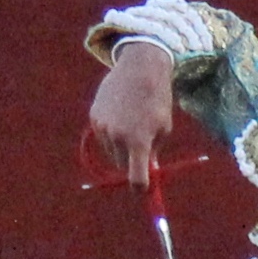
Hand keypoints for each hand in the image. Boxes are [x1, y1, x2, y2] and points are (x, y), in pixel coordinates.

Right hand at [87, 41, 173, 187]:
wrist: (140, 69)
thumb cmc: (157, 100)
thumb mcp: (163, 128)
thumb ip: (153, 153)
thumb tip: (147, 174)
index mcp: (139, 142)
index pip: (137, 179)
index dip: (141, 188)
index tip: (143, 190)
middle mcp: (117, 137)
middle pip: (122, 167)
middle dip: (132, 166)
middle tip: (142, 155)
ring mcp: (103, 127)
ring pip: (112, 152)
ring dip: (122, 148)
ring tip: (133, 125)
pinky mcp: (94, 117)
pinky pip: (103, 136)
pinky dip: (112, 133)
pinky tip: (122, 114)